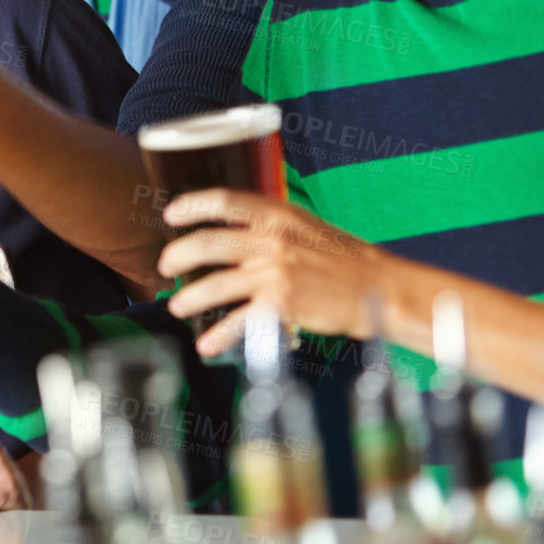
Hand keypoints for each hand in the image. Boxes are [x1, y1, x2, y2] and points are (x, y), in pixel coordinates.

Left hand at [156, 189, 383, 357]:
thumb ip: (271, 224)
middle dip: (178, 255)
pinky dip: (219, 335)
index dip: (192, 205)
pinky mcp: (281, 304)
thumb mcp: (306, 225)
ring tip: (177, 305)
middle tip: (165, 266)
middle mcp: (273, 239)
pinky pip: (239, 321)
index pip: (225, 200)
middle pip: (209, 243)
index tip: (171, 213)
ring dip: (190, 297)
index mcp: (278, 213)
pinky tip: (207, 343)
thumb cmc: (344, 258)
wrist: (377, 286)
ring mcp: (275, 272)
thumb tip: (235, 229)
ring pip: (216, 284)